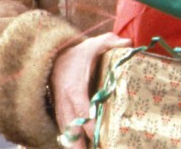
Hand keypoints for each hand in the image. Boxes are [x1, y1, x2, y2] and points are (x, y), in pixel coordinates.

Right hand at [50, 32, 130, 148]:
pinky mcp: (58, 111)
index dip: (88, 123)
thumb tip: (129, 43)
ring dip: (75, 145)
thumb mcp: (94, 45)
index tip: (97, 134)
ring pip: (66, 132)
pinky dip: (71, 140)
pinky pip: (63, 129)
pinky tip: (79, 148)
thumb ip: (111, 44)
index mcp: (74, 87)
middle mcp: (64, 101)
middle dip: (79, 144)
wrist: (51, 56)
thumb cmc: (76, 53)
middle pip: (71, 127)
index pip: (81, 109)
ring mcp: (60, 108)